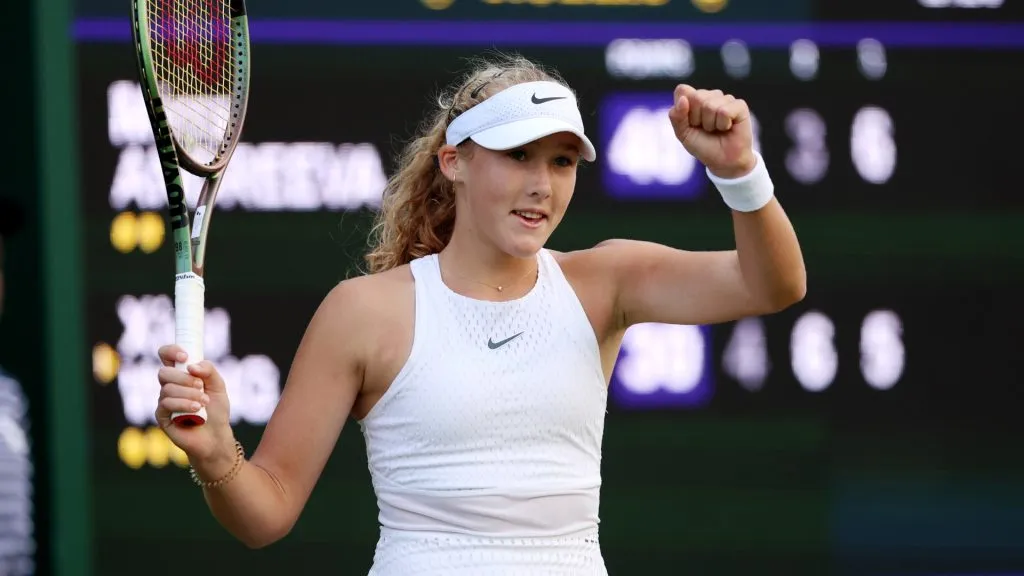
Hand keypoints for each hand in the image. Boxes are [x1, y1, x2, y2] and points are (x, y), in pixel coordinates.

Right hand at [156, 345, 235, 469]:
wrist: (216, 436)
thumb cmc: (216, 410)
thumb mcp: (219, 386)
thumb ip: (209, 371)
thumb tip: (191, 365)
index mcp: (181, 374)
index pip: (166, 355)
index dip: (171, 351)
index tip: (184, 356)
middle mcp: (169, 386)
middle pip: (164, 372)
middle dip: (183, 378)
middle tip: (200, 386)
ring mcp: (164, 401)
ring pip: (167, 389)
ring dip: (189, 394)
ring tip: (204, 402)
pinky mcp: (162, 416)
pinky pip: (166, 404)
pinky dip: (183, 404)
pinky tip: (196, 410)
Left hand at [668, 85, 756, 178]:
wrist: (723, 162)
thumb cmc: (703, 146)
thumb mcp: (683, 133)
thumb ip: (676, 116)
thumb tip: (683, 98)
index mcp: (694, 98)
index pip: (682, 91)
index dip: (683, 111)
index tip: (690, 124)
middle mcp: (710, 95)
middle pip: (697, 97)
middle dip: (697, 119)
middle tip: (705, 129)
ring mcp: (725, 99)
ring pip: (710, 105)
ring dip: (711, 124)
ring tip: (716, 129)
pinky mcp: (740, 105)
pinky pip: (725, 111)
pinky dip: (723, 125)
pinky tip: (728, 127)